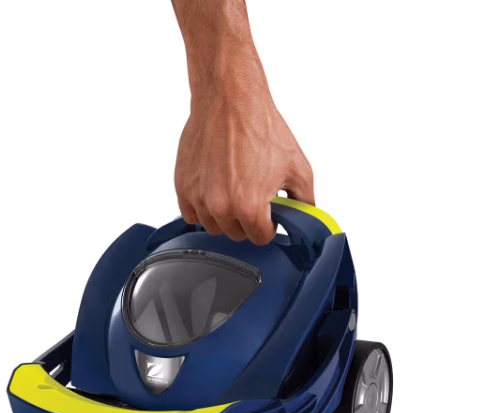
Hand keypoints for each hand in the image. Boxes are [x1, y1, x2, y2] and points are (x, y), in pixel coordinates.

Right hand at [173, 83, 315, 244]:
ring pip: (213, 226)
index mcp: (250, 208)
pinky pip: (191, 214)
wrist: (229, 99)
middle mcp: (221, 208)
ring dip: (223, 216)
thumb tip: (304, 218)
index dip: (269, 226)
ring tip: (232, 189)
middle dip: (246, 221)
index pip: (260, 238)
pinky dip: (202, 207)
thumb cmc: (260, 127)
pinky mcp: (182, 187)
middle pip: (236, 234)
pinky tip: (214, 189)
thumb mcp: (298, 166)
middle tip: (251, 196)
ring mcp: (199, 198)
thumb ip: (305, 201)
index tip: (268, 214)